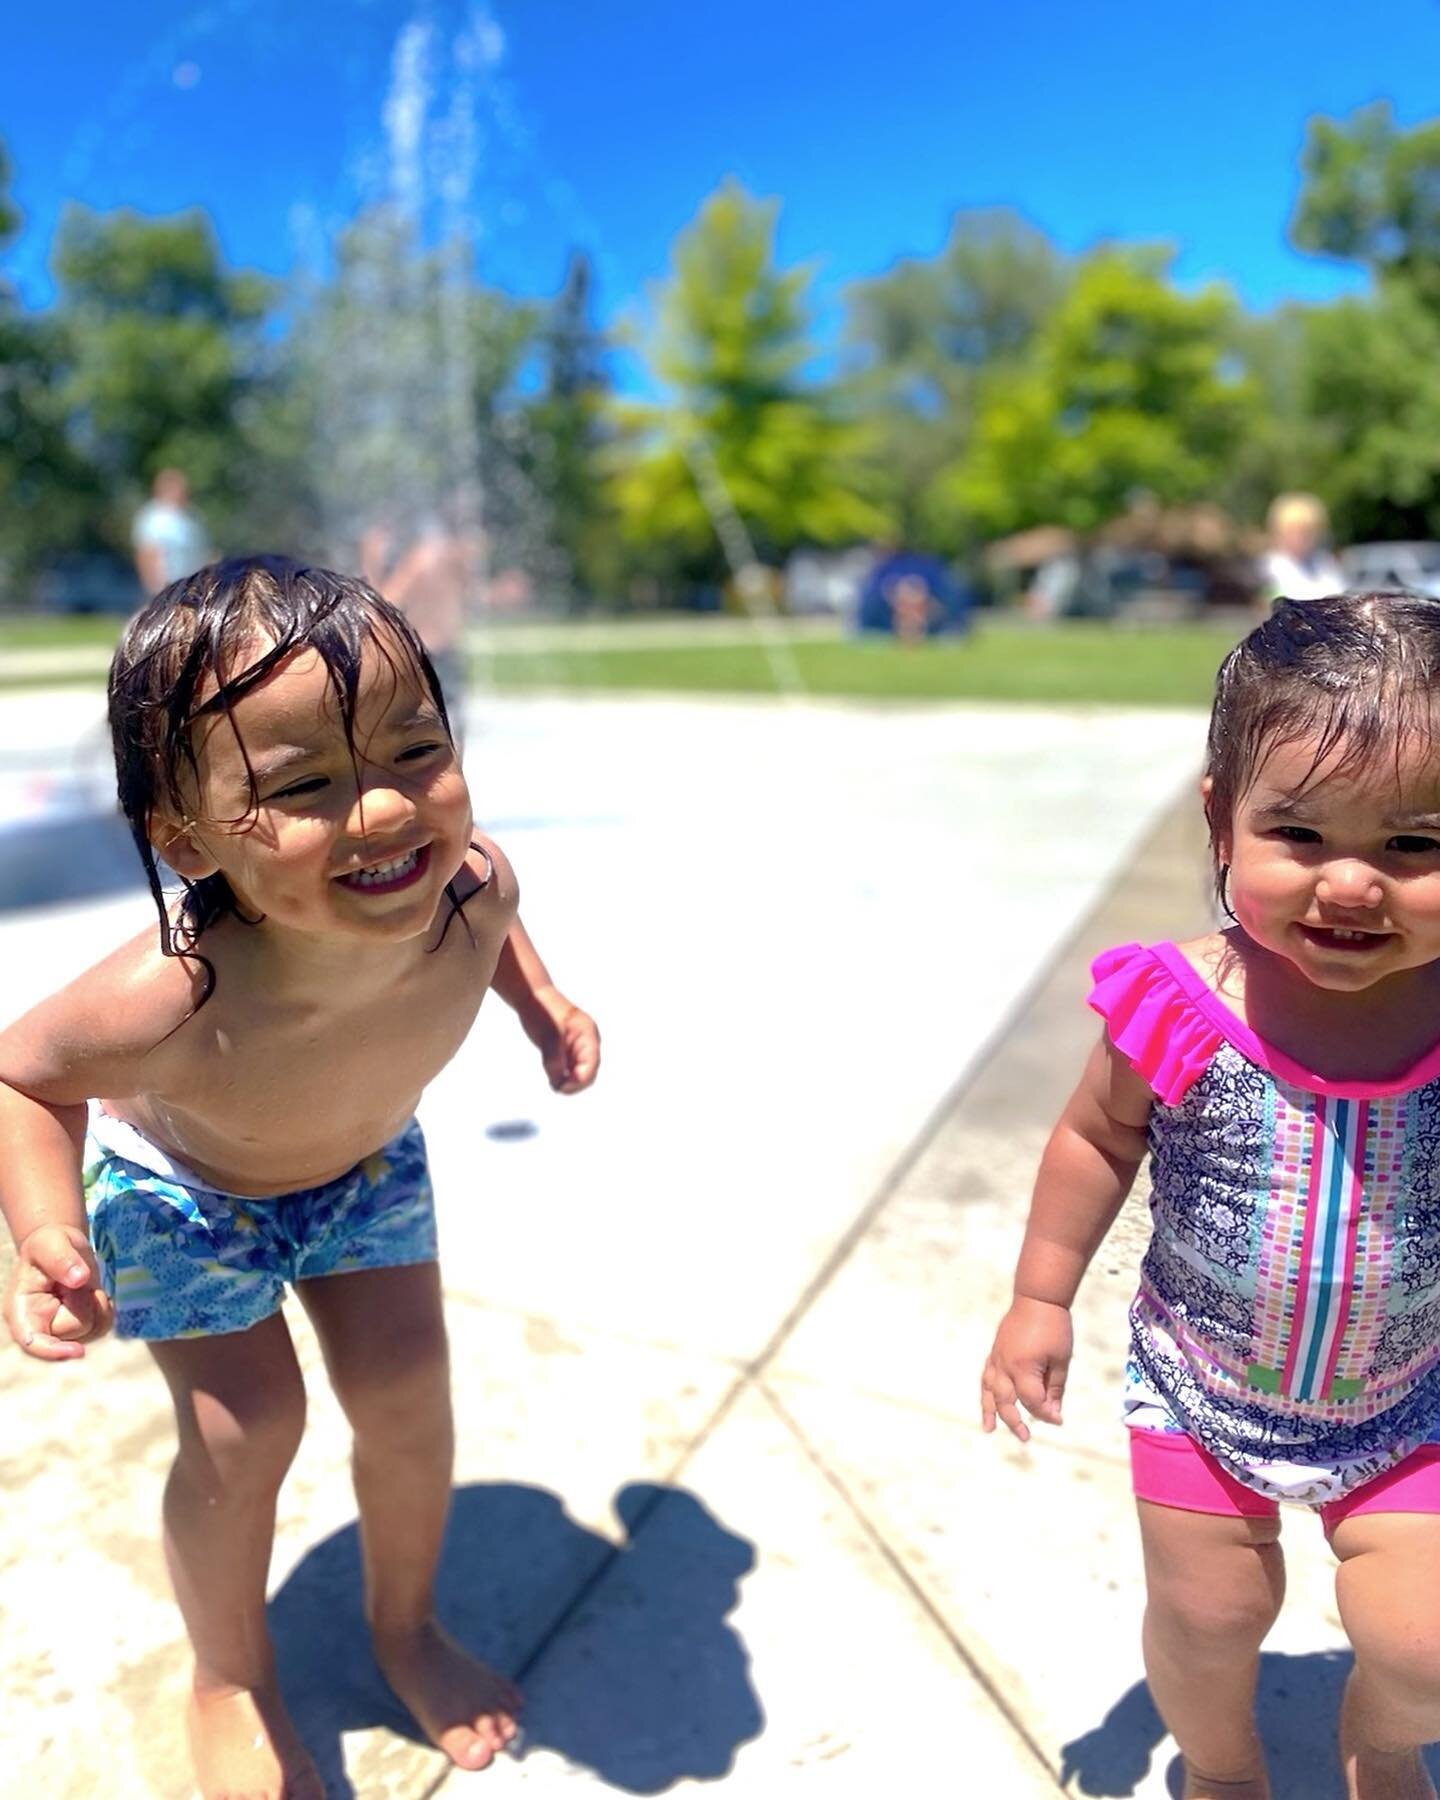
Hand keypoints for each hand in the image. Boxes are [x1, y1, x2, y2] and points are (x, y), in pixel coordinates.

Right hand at [4, 1224, 112, 1360]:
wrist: (62, 1248)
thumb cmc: (50, 1245)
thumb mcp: (51, 1243)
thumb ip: (61, 1259)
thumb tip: (79, 1280)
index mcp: (21, 1310)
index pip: (32, 1341)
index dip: (53, 1350)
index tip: (78, 1351)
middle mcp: (38, 1326)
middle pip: (76, 1328)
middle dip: (83, 1301)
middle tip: (73, 1279)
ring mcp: (60, 1332)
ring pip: (93, 1329)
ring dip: (95, 1304)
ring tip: (79, 1286)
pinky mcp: (79, 1331)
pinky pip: (104, 1326)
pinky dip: (105, 1308)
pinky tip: (92, 1293)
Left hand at [520, 987, 599, 1094]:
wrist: (533, 997)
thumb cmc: (543, 1011)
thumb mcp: (548, 1035)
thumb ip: (554, 1059)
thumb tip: (558, 1082)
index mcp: (588, 1035)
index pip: (591, 1065)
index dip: (580, 1081)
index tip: (562, 1088)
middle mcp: (587, 1042)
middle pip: (588, 1071)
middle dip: (574, 1083)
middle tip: (555, 1088)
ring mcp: (578, 1046)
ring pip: (578, 1072)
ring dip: (568, 1080)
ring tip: (553, 1084)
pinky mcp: (567, 1050)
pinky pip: (569, 1068)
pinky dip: (562, 1075)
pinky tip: (552, 1078)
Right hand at [981, 1296, 1071, 1441]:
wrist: (1037, 1298)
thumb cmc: (1054, 1328)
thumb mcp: (1061, 1360)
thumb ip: (1055, 1389)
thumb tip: (1053, 1414)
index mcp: (1023, 1368)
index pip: (1032, 1401)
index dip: (1046, 1414)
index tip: (1059, 1420)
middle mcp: (1005, 1366)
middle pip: (1006, 1402)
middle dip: (1015, 1422)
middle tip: (1026, 1438)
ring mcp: (997, 1358)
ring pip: (990, 1390)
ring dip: (989, 1411)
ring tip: (988, 1429)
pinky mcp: (996, 1351)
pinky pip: (987, 1376)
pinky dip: (986, 1391)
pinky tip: (988, 1400)